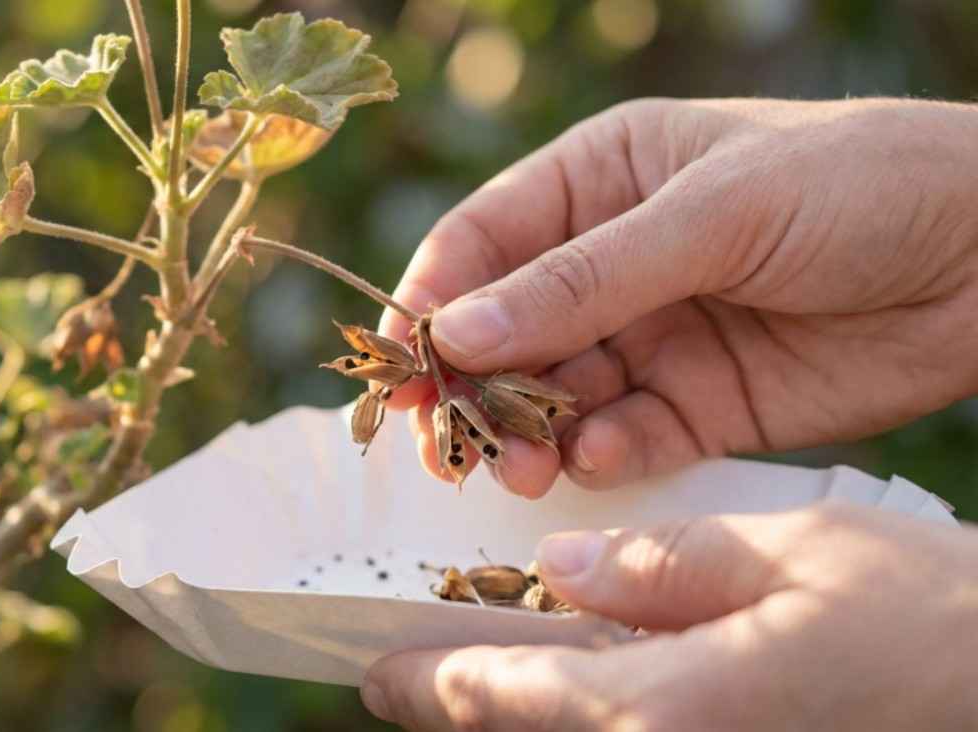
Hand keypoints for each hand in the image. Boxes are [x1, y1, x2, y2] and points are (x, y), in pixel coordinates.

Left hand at [360, 504, 977, 730]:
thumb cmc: (933, 624)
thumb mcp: (797, 555)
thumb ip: (664, 567)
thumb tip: (562, 574)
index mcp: (664, 709)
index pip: (501, 698)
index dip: (426, 682)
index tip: (370, 671)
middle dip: (458, 708)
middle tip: (407, 671)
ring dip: (518, 717)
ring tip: (482, 671)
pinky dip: (586, 719)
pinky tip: (587, 679)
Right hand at [379, 98, 977, 496]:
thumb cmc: (857, 185)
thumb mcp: (710, 215)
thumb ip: (581, 282)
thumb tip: (458, 335)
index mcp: (599, 179)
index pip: (482, 243)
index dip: (432, 303)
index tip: (398, 366)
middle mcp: (611, 261)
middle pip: (506, 332)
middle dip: (473, 387)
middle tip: (450, 444)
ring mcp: (652, 335)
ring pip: (555, 395)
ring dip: (528, 433)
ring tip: (523, 467)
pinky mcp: (697, 404)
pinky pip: (623, 437)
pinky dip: (601, 454)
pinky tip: (598, 459)